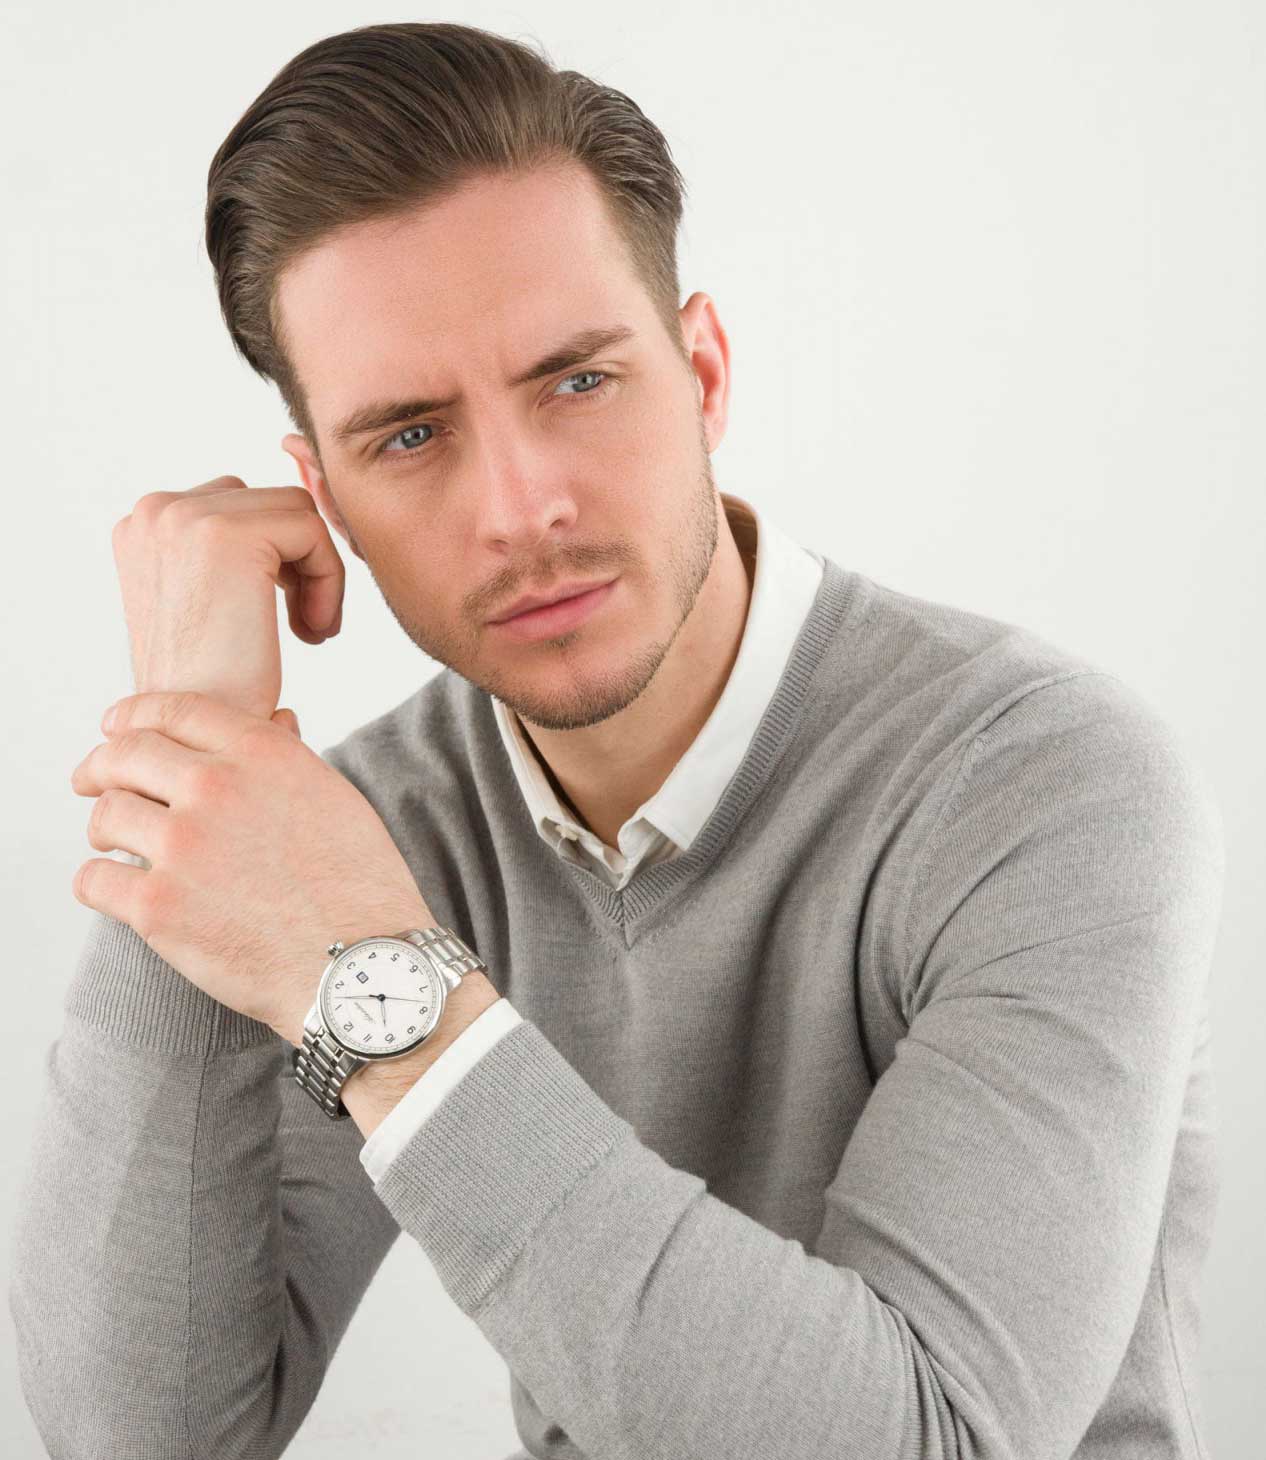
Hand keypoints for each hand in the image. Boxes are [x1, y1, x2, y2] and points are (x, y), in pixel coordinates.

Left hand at [68, 690, 434, 1045]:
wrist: (361, 965)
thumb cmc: (360, 886)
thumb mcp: (335, 798)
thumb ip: (288, 759)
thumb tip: (272, 721)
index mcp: (261, 754)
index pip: (174, 710)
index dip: (134, 714)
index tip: (115, 726)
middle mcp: (216, 788)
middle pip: (125, 755)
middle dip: (101, 766)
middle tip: (91, 782)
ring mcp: (182, 846)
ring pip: (106, 815)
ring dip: (105, 829)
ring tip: (117, 847)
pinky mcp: (158, 907)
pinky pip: (94, 880)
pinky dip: (99, 884)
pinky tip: (117, 891)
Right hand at [110, 475, 345, 723]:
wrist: (197, 738)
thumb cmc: (214, 684)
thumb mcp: (210, 599)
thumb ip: (231, 549)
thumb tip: (301, 500)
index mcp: (145, 522)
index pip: (242, 501)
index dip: (277, 556)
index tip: (282, 613)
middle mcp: (155, 509)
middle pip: (271, 501)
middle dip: (298, 561)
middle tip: (304, 625)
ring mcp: (184, 516)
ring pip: (298, 513)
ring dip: (317, 572)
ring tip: (310, 629)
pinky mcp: (228, 535)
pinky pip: (313, 531)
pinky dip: (329, 583)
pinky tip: (312, 633)